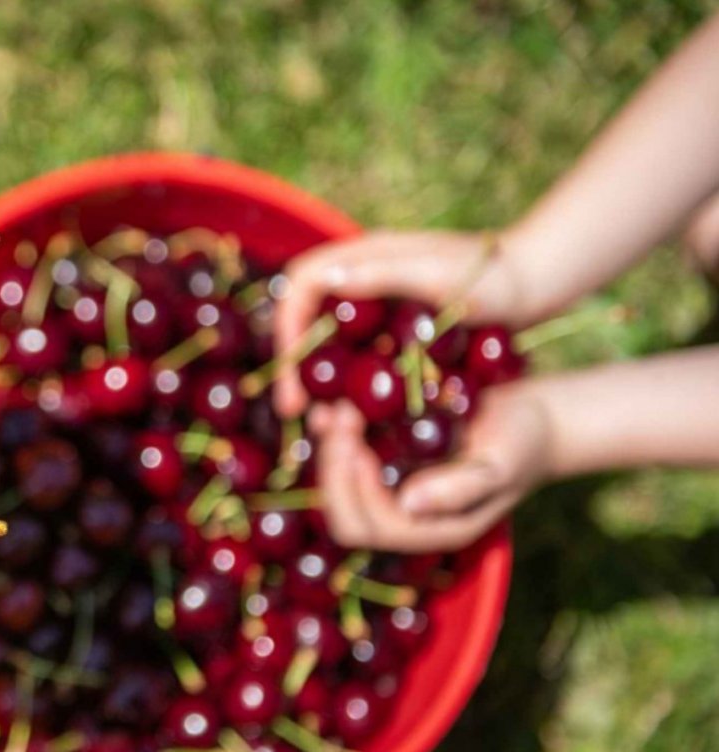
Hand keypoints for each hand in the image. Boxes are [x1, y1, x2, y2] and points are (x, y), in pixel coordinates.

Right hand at [273, 230, 533, 416]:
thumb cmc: (495, 277)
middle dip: (294, 364)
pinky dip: (348, 384)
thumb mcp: (438, 277)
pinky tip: (354, 416)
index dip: (287, 328)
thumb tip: (326, 282)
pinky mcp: (395, 327)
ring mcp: (378, 303)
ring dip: (318, 381)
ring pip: (328, 341)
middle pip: (306, 317)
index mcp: (365, 255)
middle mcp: (363, 277)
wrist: (540, 282)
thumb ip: (383, 275)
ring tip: (322, 421)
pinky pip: (357, 355)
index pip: (301, 285)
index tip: (292, 374)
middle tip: (295, 410)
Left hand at [307, 384, 550, 553]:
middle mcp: (406, 518)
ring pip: (338, 487)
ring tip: (332, 408)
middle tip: (338, 415)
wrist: (534, 416)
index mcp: (433, 529)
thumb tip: (409, 503)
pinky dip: (334, 436)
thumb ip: (459, 489)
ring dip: (328, 449)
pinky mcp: (385, 464)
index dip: (353, 488)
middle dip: (333, 467)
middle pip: (345, 514)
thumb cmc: (523, 441)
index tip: (355, 440)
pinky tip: (331, 405)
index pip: (373, 528)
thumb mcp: (501, 465)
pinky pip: (345, 459)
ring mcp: (391, 492)